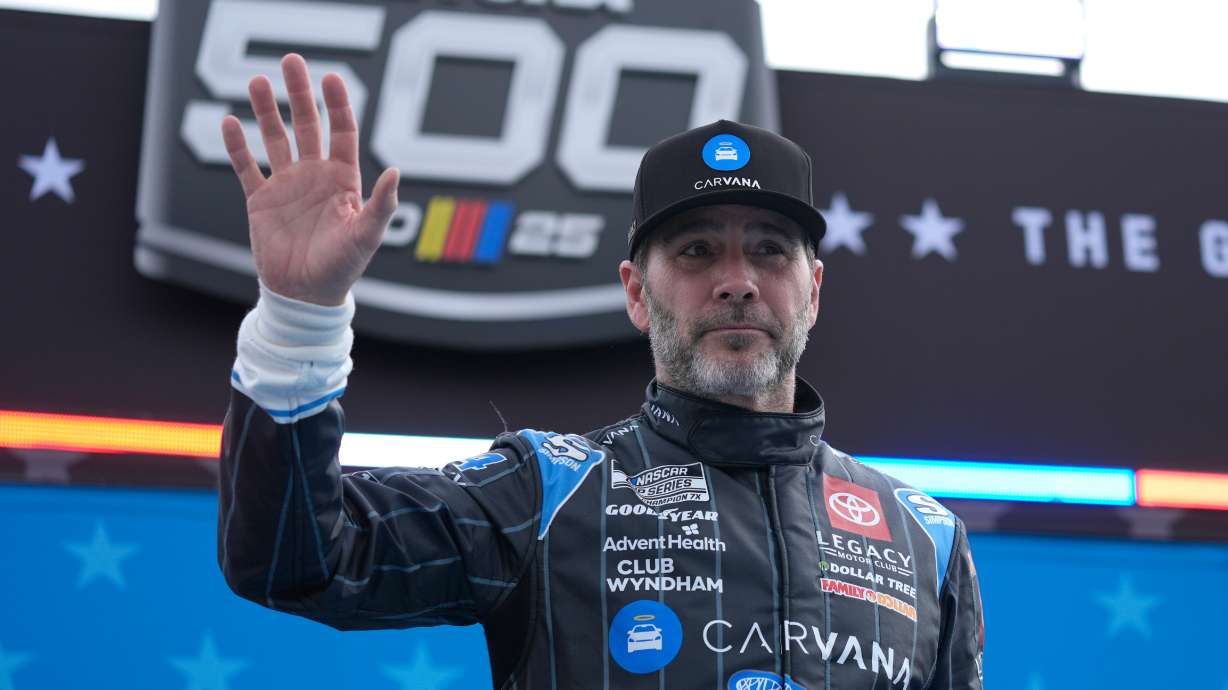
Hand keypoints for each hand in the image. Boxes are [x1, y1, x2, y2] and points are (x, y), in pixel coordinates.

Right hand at [221, 53, 399, 306]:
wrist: (305, 296)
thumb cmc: (342, 268)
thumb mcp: (366, 236)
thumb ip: (381, 204)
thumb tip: (397, 171)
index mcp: (343, 180)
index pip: (342, 132)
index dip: (338, 105)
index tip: (331, 77)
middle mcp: (314, 176)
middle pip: (307, 125)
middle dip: (300, 94)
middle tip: (291, 60)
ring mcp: (286, 186)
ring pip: (274, 138)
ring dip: (266, 111)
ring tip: (258, 82)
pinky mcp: (260, 201)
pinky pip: (246, 167)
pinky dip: (237, 146)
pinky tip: (228, 122)